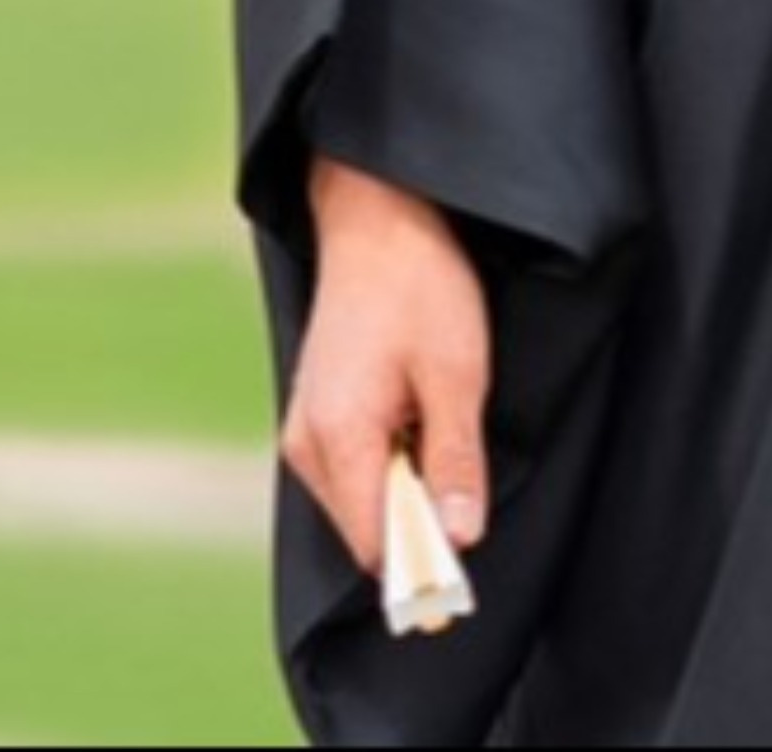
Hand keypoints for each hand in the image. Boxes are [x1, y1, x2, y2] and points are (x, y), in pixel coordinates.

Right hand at [282, 158, 491, 576]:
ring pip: (359, 496)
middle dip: (416, 515)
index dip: (422, 554)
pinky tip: (417, 413)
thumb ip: (454, 459)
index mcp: (335, 441)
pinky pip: (351, 466)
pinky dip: (388, 458)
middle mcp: (305, 445)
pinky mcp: (314, 413)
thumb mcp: (457, 371)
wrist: (378, 218)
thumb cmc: (421, 286)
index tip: (467, 543)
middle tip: (464, 468)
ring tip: (441, 420)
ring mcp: (304, 429)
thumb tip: (458, 537)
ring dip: (404, 481)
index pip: (373, 542)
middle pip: (364, 524)